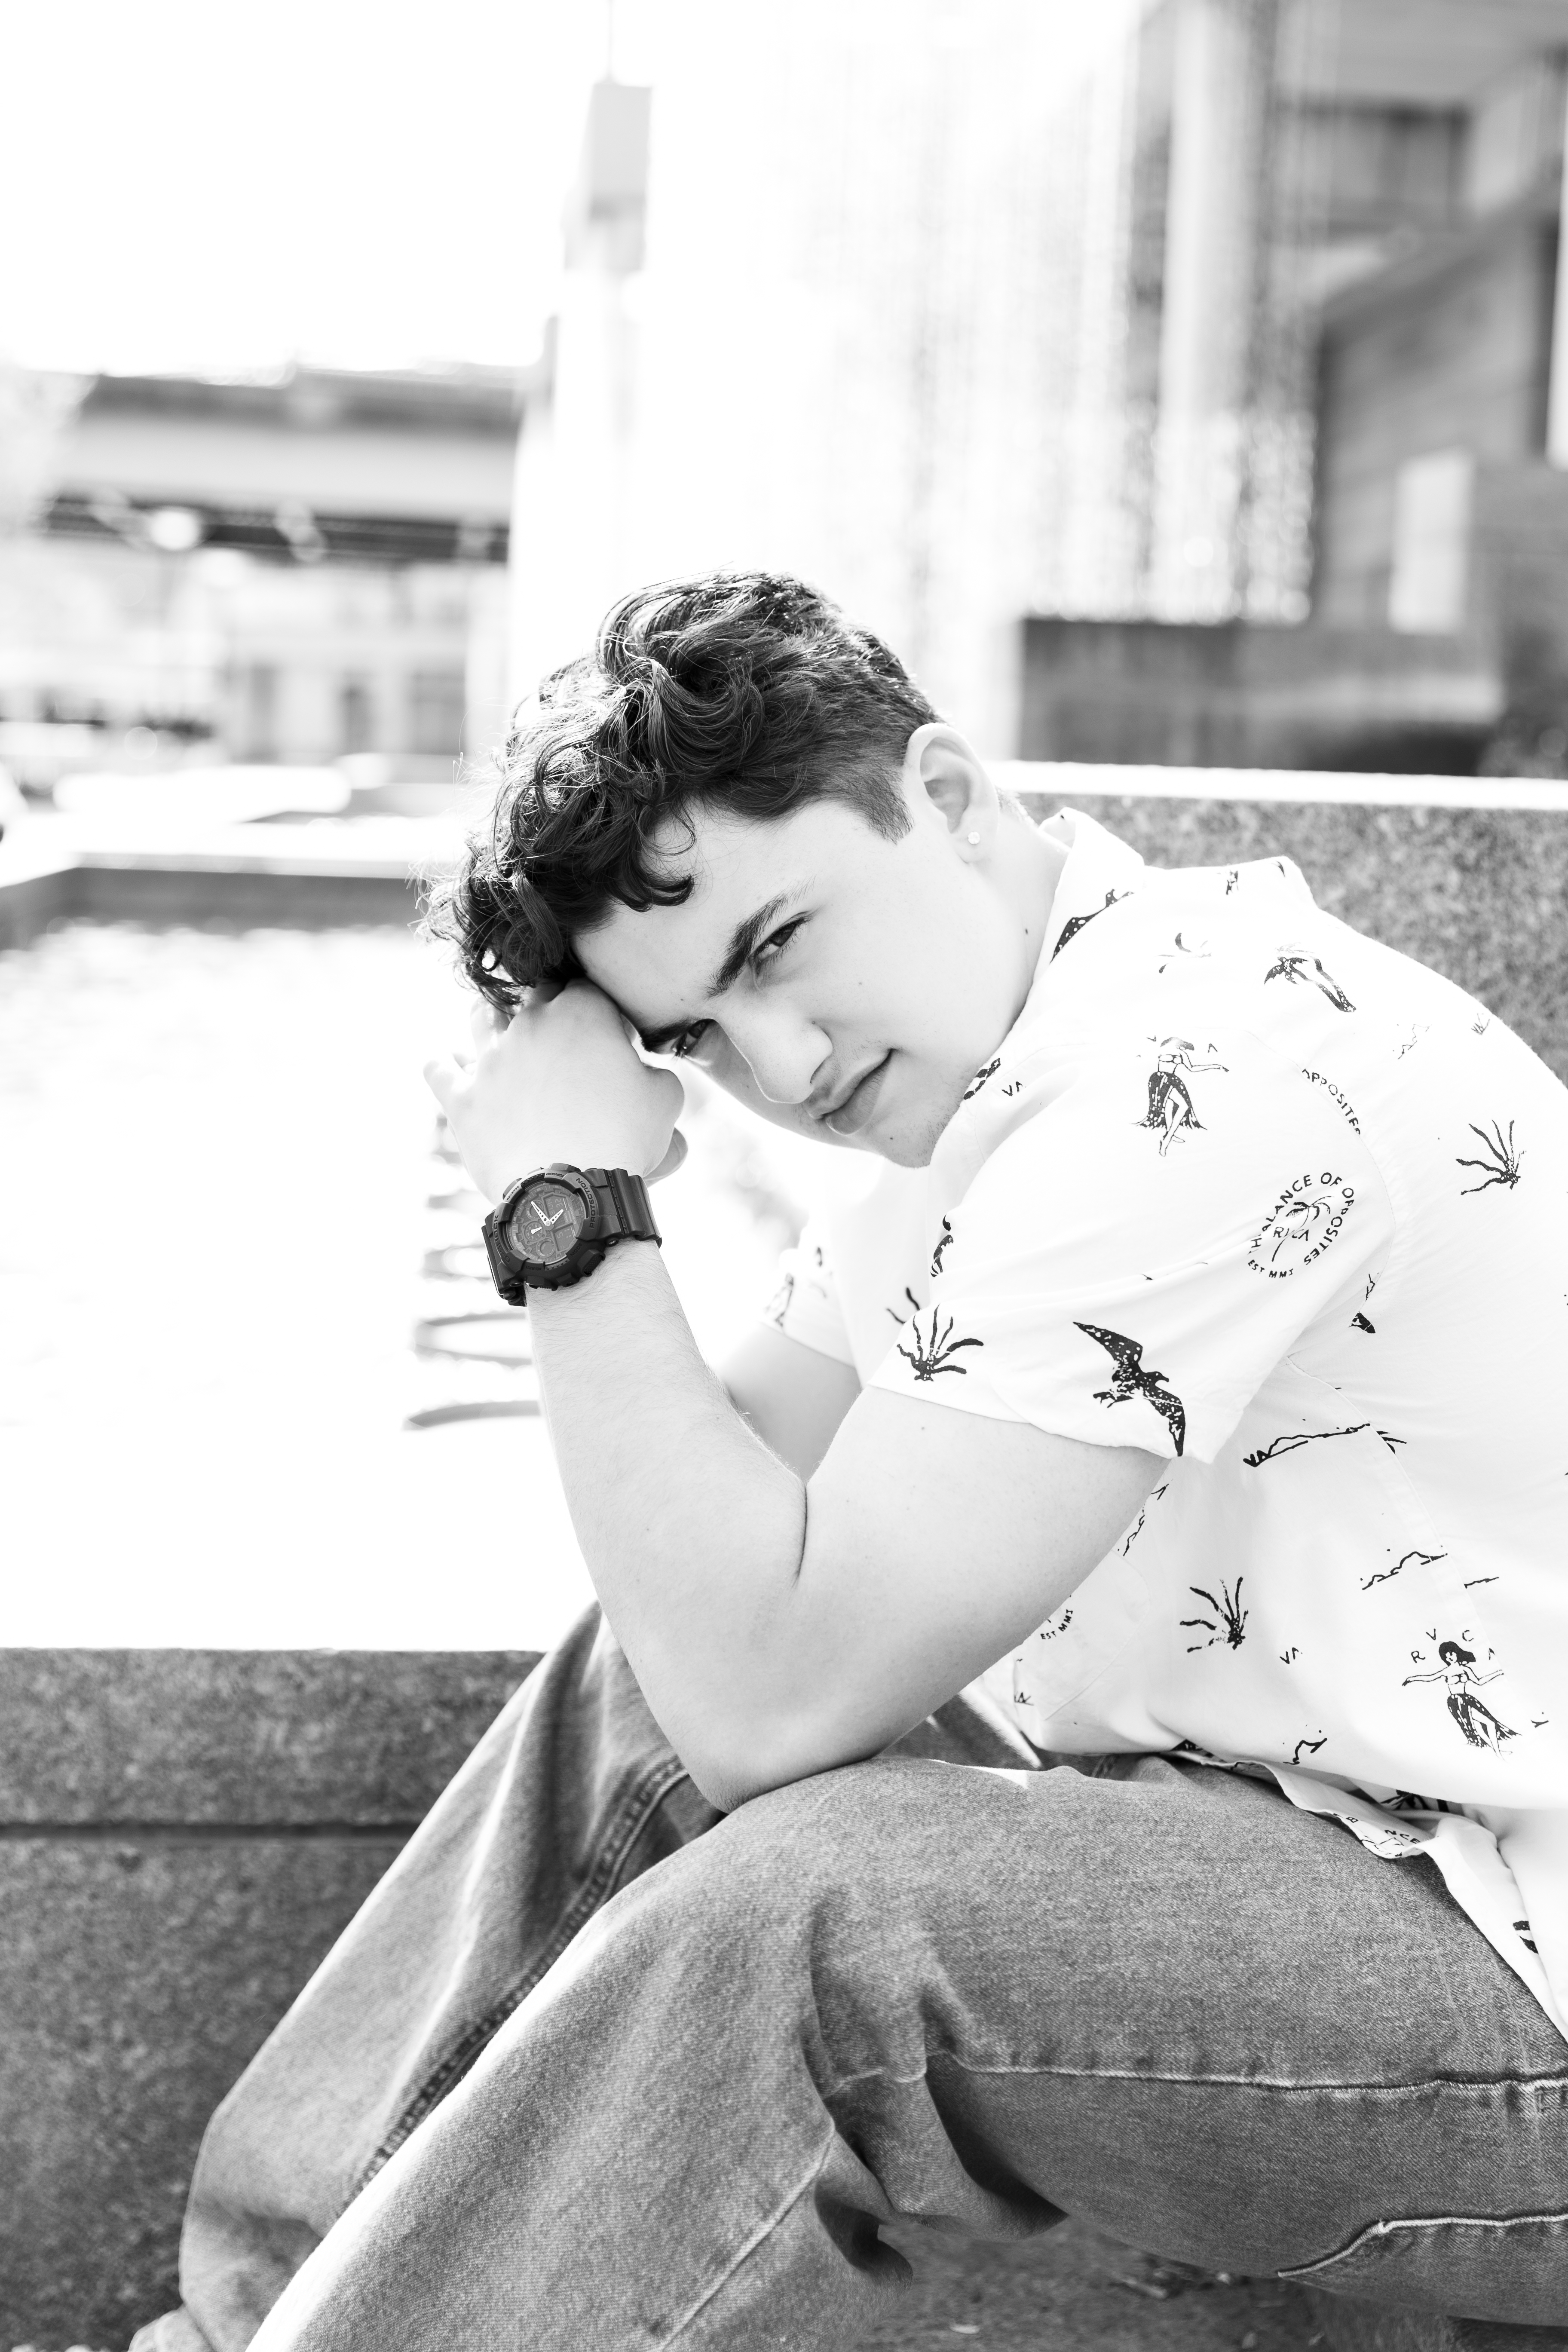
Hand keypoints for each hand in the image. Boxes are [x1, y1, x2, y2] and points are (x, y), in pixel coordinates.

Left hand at [424, 985, 686, 1203]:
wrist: (571, 1191)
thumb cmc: (624, 1141)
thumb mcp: (665, 1100)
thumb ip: (655, 1073)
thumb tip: (644, 1073)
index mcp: (582, 1012)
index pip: (587, 987)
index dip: (601, 1009)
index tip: (612, 1035)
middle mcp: (530, 1024)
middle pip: (535, 994)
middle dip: (549, 1006)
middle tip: (561, 1035)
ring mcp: (490, 1058)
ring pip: (482, 1016)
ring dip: (492, 1017)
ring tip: (497, 1025)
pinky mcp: (463, 1097)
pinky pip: (438, 1070)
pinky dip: (443, 1066)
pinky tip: (447, 1065)